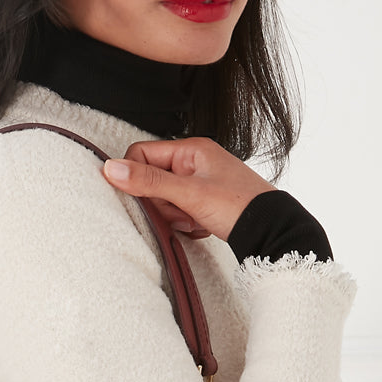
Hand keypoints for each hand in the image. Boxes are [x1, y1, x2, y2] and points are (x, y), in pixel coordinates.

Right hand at [102, 137, 276, 241]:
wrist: (270, 231)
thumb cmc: (239, 206)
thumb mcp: (188, 193)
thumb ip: (148, 181)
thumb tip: (111, 169)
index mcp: (191, 149)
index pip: (143, 154)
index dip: (138, 178)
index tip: (147, 197)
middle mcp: (195, 162)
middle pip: (152, 181)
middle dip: (163, 203)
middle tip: (182, 212)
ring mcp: (200, 183)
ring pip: (165, 200)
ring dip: (175, 216)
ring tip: (196, 220)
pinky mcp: (204, 202)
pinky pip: (180, 213)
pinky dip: (187, 223)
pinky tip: (202, 226)